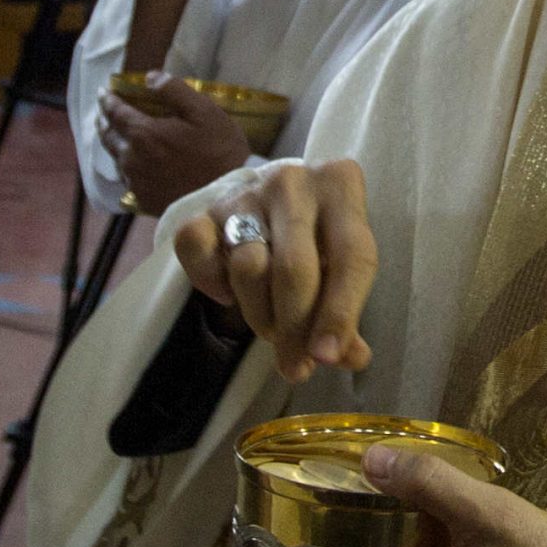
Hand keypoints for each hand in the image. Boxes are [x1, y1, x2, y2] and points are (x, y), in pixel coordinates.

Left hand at [99, 74, 253, 215]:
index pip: (115, 112)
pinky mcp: (144, 201)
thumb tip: (150, 77)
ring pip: (117, 160)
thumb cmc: (219, 152)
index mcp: (143, 134)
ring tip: (117, 138)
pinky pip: (128, 180)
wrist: (224, 200)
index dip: (107, 100)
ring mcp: (136, 182)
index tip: (102, 92)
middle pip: (109, 138)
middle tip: (103, 114)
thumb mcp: (204, 112)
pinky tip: (134, 167)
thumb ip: (174, 91)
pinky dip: (127, 168)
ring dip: (115, 146)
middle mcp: (131, 159)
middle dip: (105, 123)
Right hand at [175, 160, 376, 382]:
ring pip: (247, 267)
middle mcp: (294, 182)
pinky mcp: (206, 208)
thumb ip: (349, 314)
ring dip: (259, 313)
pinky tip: (227, 295)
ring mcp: (246, 193)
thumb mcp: (346, 267)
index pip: (350, 256)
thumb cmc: (321, 239)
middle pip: (293, 268)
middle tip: (296, 364)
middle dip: (294, 327)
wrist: (278, 199)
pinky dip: (208, 280)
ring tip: (270, 329)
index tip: (327, 357)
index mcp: (342, 186)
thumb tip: (351, 357)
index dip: (339, 313)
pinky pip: (195, 247)